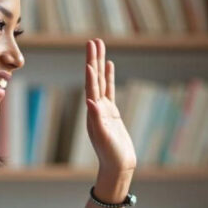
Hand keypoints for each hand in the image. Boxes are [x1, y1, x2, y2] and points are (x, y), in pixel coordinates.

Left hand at [84, 39, 136, 175]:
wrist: (118, 166)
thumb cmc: (111, 155)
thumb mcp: (103, 138)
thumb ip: (97, 120)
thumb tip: (90, 102)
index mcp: (92, 113)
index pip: (90, 88)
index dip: (90, 72)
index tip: (90, 56)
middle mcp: (95, 108)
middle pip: (94, 79)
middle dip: (93, 59)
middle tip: (93, 40)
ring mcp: (104, 109)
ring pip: (101, 81)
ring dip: (100, 63)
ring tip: (99, 45)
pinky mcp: (112, 112)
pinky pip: (109, 90)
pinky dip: (108, 77)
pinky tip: (109, 65)